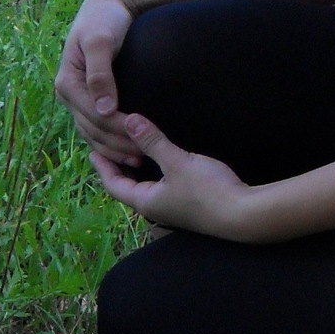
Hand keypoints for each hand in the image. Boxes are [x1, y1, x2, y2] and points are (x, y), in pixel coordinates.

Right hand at [54, 0, 142, 165]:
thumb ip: (101, 74)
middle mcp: (67, 93)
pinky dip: (109, 141)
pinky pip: (94, 127)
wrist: (107, 4)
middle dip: (116, 144)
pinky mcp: (86, 97)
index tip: (140, 141)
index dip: (116, 130)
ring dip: (112, 149)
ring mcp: (75, 97)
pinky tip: (127, 150)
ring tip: (138, 160)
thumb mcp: (101, 42)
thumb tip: (103, 109)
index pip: (93, 116)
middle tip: (143, 156)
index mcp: (67, 82)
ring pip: (91, 133)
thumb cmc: (105, 20)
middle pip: (92, 129)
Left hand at [90, 115, 255, 238]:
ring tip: (129, 152)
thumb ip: (153, 141)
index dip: (102, 166)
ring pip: (144, 187)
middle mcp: (155, 208)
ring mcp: (172, 208)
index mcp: (146, 201)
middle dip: (116, 168)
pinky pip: (160, 186)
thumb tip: (129, 119)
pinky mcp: (187, 204)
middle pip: (127, 187)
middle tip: (107, 148)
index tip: (92, 151)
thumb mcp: (178, 162)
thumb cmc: (208, 190)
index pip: (114, 184)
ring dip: (135, 170)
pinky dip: (152, 173)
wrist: (242, 214)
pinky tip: (159, 162)